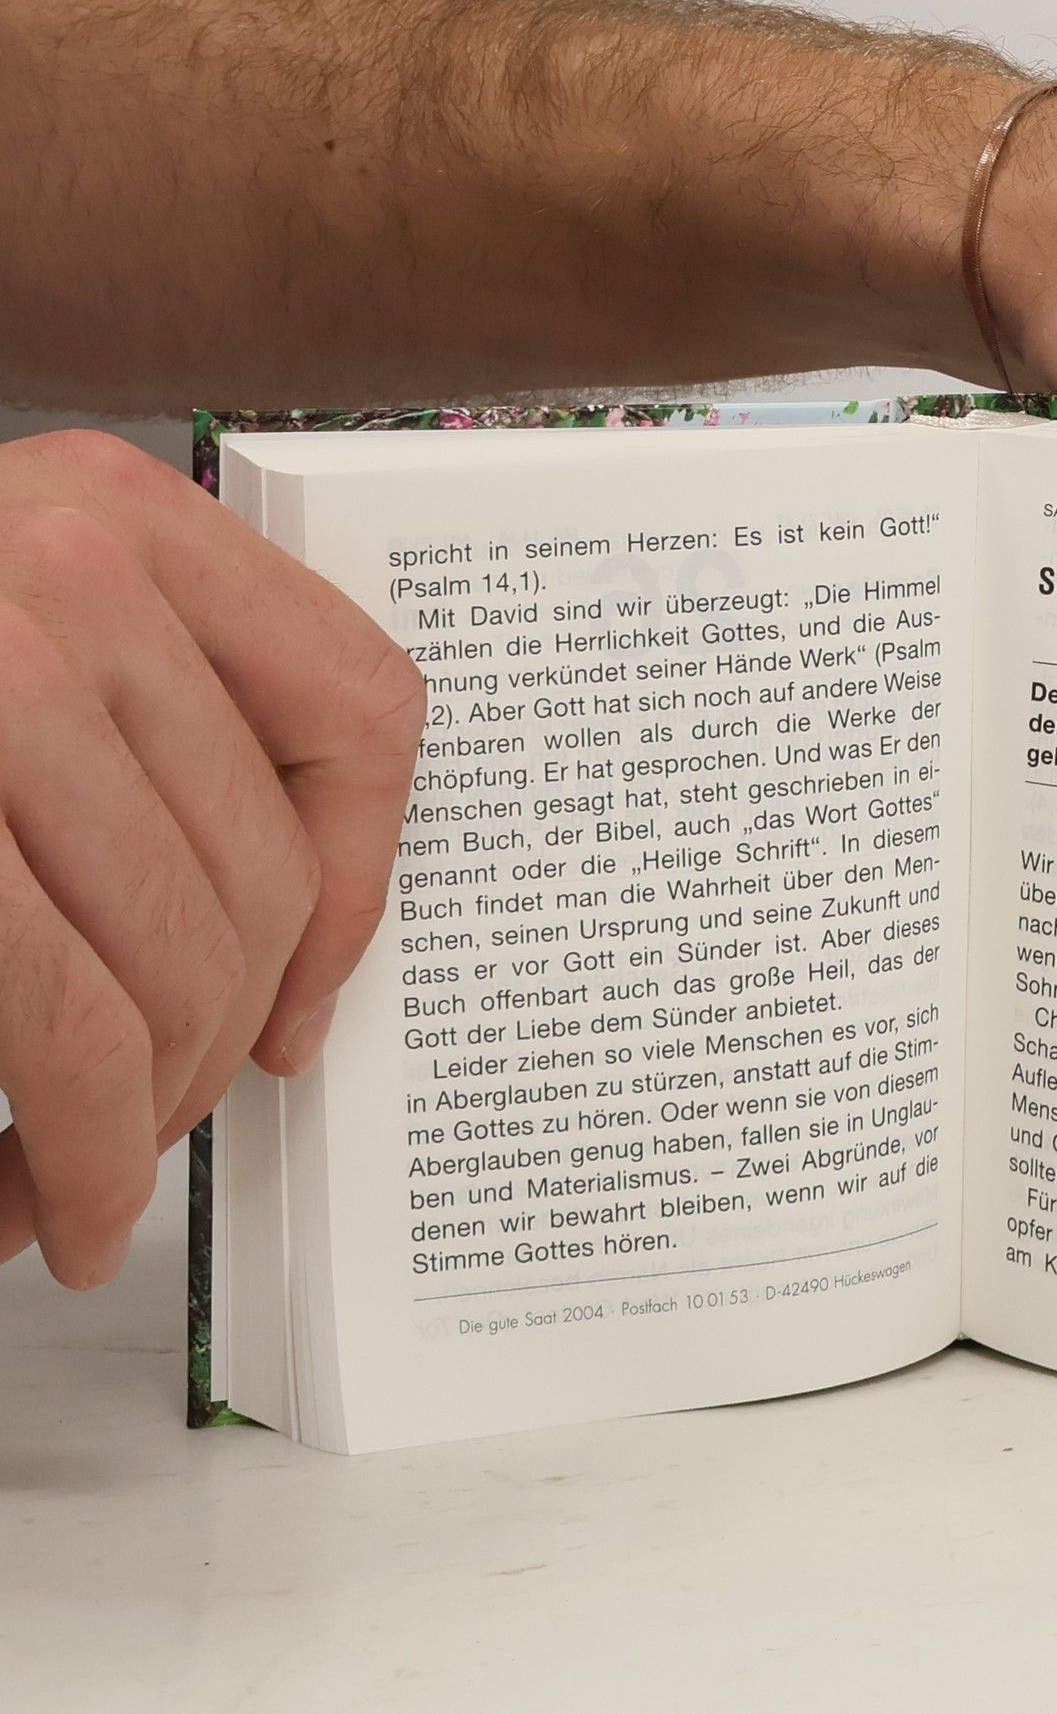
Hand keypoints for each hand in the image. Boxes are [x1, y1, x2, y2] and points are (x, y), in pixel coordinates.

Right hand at [0, 430, 425, 1286]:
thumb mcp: (17, 664)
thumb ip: (147, 738)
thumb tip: (302, 955)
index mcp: (110, 509)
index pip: (363, 706)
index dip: (364, 876)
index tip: (307, 981)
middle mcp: (54, 567)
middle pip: (267, 870)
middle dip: (225, 1034)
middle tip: (163, 1112)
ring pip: (184, 964)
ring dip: (144, 1113)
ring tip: (88, 1165)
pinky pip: (74, 1034)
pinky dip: (81, 1155)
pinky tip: (47, 1204)